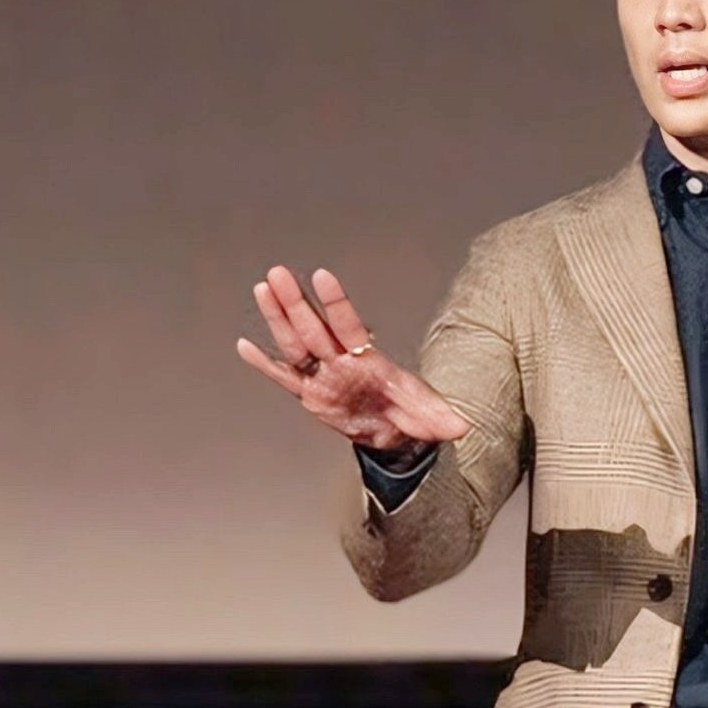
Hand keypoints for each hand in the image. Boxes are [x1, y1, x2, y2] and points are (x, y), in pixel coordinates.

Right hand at [235, 264, 468, 456]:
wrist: (394, 434)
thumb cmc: (410, 415)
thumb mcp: (428, 418)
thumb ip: (439, 420)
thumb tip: (462, 427)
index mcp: (367, 359)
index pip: (348, 326)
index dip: (335, 303)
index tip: (322, 277)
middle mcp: (341, 361)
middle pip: (314, 328)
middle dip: (295, 303)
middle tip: (277, 274)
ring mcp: (323, 375)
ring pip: (296, 344)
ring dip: (277, 319)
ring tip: (261, 288)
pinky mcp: (310, 393)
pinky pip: (285, 377)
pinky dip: (265, 365)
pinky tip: (245, 347)